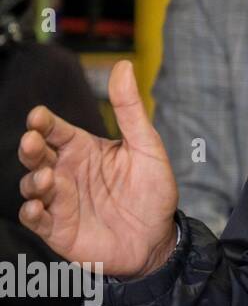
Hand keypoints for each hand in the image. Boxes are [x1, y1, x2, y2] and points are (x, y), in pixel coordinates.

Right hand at [18, 60, 178, 279]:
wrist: (158, 238)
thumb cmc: (152, 191)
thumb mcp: (147, 147)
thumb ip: (130, 109)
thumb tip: (123, 66)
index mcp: (83, 148)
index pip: (56, 129)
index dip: (44, 122)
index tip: (39, 116)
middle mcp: (66, 171)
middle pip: (37, 154)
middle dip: (31, 146)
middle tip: (33, 140)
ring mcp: (59, 199)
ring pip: (32, 184)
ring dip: (35, 180)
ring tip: (49, 178)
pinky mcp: (57, 228)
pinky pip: (35, 218)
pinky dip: (32, 212)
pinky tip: (38, 207)